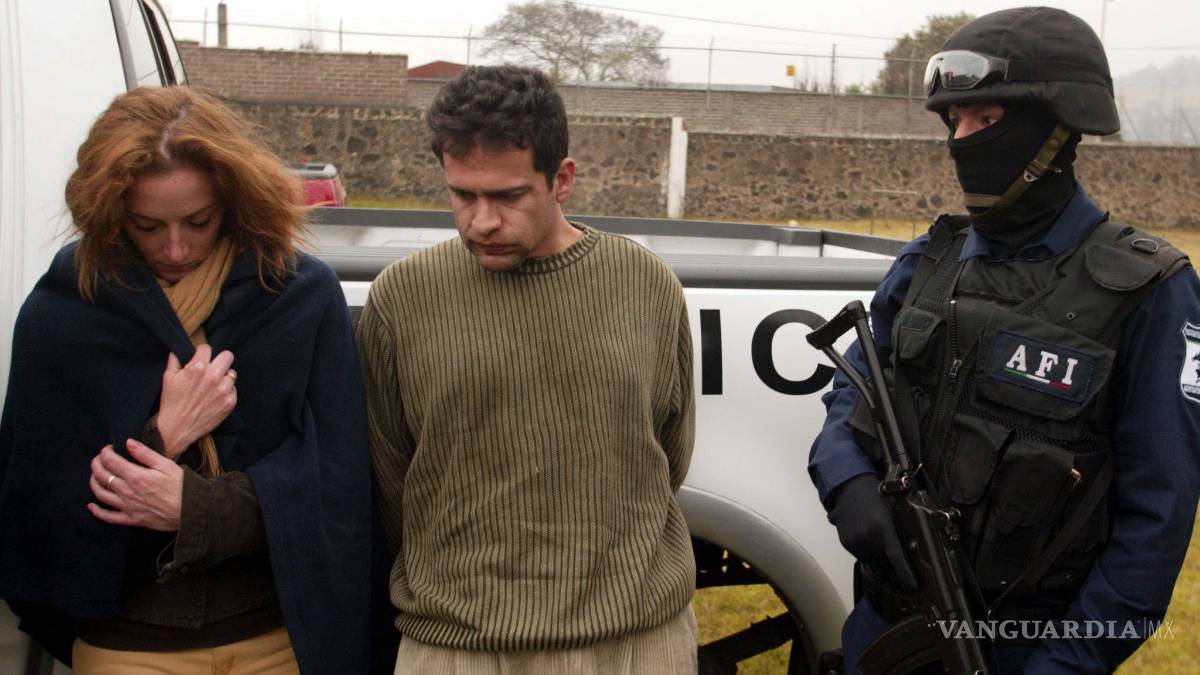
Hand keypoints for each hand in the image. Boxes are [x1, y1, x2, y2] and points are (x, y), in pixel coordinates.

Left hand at [88, 439, 183, 531]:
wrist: (191, 510)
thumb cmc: (182, 486)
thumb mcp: (166, 465)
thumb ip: (145, 453)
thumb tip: (128, 443)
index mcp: (136, 476)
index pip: (110, 461)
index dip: (105, 452)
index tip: (108, 448)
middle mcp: (127, 491)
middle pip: (102, 476)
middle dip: (96, 464)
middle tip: (99, 459)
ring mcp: (127, 506)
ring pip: (101, 494)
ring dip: (93, 482)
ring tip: (95, 475)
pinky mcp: (131, 519)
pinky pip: (108, 517)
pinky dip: (97, 511)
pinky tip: (91, 505)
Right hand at [156, 345, 236, 459]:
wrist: (176, 428)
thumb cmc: (171, 402)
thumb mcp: (168, 377)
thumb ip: (175, 359)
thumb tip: (180, 349)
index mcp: (197, 367)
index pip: (207, 348)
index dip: (201, 353)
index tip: (200, 358)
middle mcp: (213, 377)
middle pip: (227, 356)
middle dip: (219, 360)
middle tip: (213, 368)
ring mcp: (224, 390)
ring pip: (232, 373)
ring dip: (224, 377)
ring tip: (212, 386)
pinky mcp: (230, 402)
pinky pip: (234, 389)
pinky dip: (227, 391)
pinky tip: (215, 397)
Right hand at [829, 474, 917, 589]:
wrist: (849, 485)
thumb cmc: (876, 494)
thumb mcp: (890, 512)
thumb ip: (893, 532)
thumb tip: (902, 552)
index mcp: (883, 530)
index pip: (897, 559)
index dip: (906, 575)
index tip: (912, 587)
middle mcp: (867, 539)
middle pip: (883, 563)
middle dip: (890, 564)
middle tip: (895, 559)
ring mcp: (854, 542)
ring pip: (870, 561)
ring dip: (877, 558)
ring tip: (878, 544)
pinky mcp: (845, 542)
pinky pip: (859, 555)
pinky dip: (865, 552)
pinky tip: (867, 539)